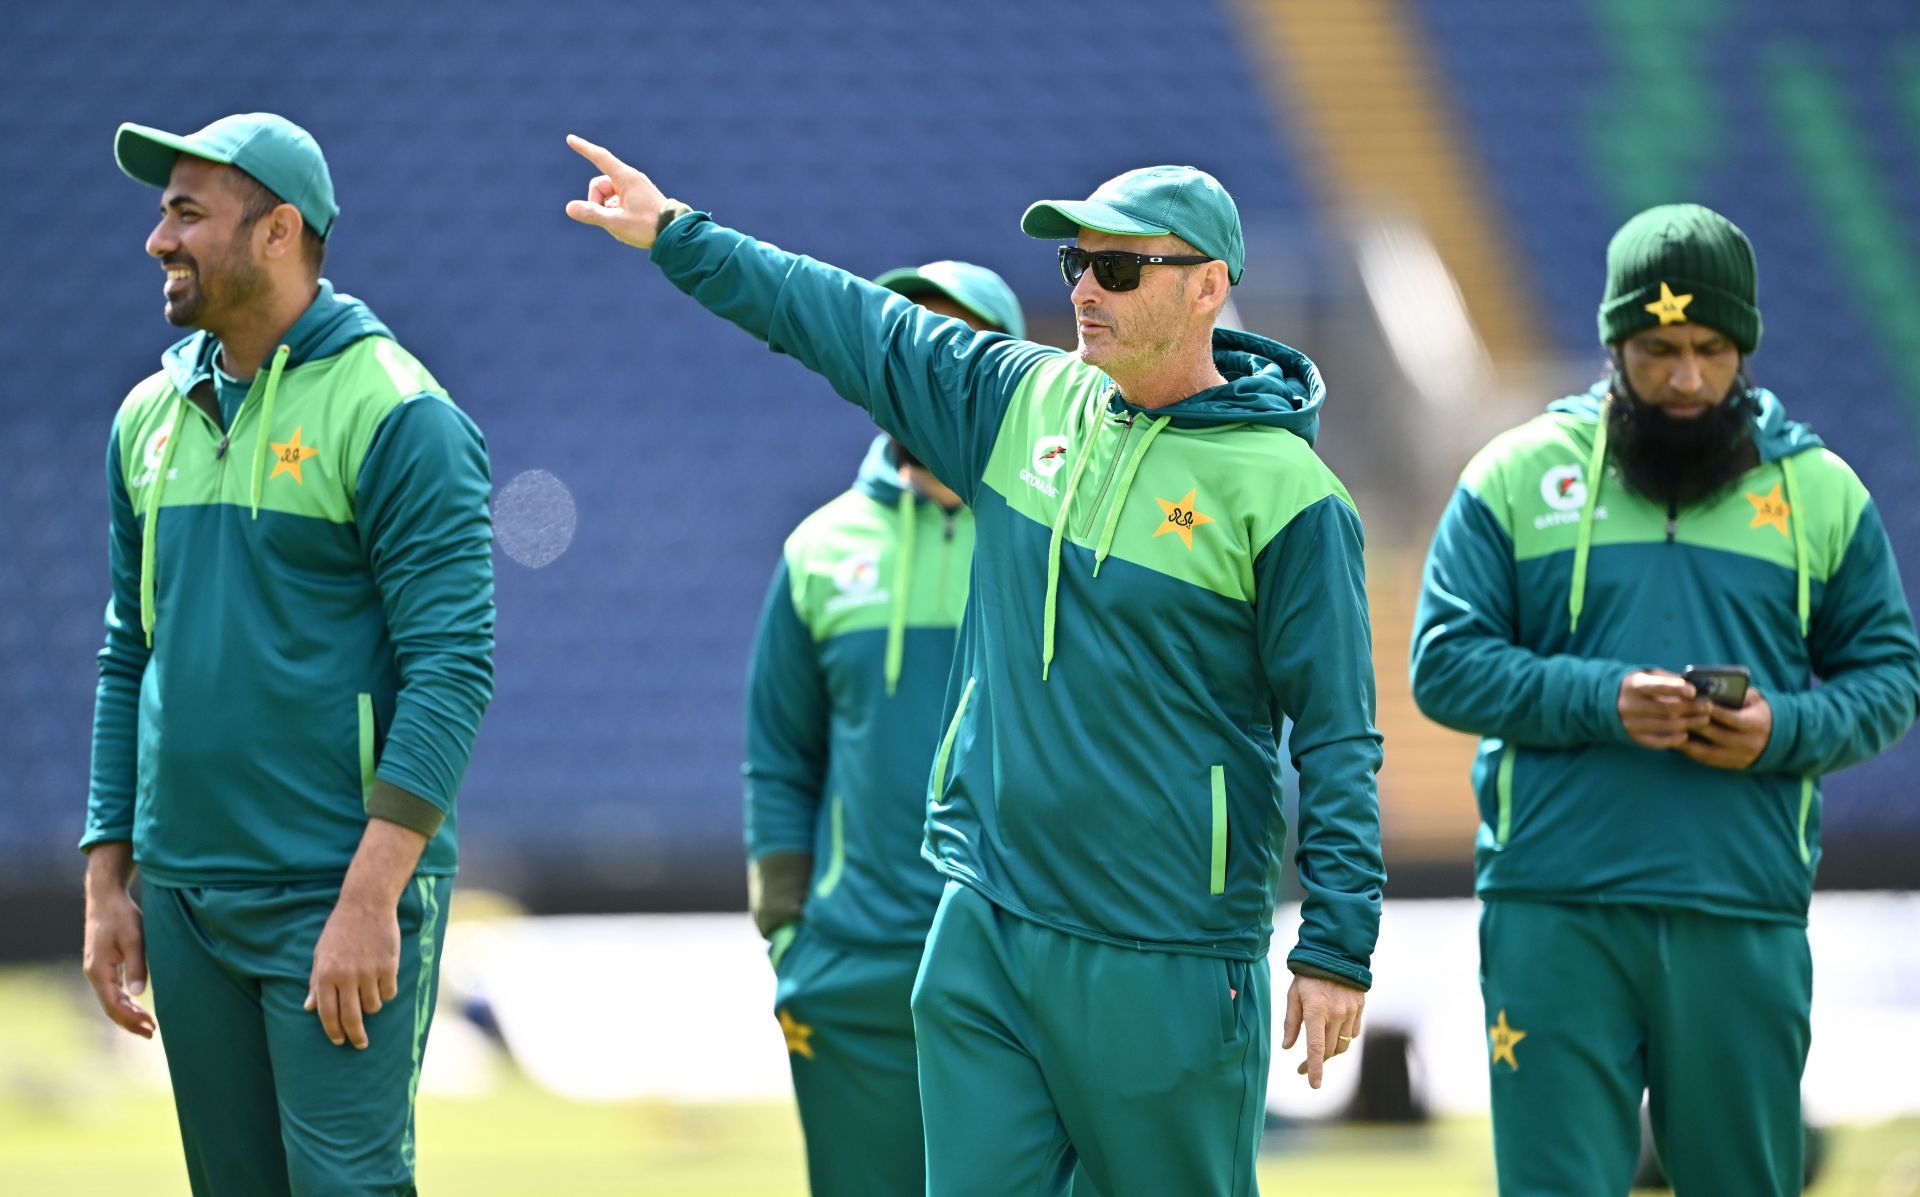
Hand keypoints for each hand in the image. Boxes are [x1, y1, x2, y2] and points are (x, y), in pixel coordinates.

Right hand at [81, 846, 154, 1038]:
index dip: (131, 1018)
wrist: (105, 898)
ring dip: (128, 1014)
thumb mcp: (134, 938)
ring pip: (110, 1000)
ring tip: (147, 1025)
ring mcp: (97, 970)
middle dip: (130, 1022)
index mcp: (99, 970)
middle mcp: (94, 974)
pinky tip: (137, 1006)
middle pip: (110, 1007)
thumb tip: (138, 994)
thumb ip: (136, 966)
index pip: (113, 1004)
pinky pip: (111, 991)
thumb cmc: (121, 915)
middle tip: (151, 1033)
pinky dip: (124, 1002)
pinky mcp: (102, 965)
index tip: (150, 1027)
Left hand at [305, 893, 399, 1048]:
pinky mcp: (389, 966)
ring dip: (371, 1007)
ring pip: (373, 1006)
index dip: (333, 1031)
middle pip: (352, 1017)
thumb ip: (316, 982)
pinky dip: (386, 992)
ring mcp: (369, 972)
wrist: (366, 904)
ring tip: (370, 996)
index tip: (338, 1041)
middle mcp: (347, 976)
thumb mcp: (321, 954)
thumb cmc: (340, 929)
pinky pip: (389, 992)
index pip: (328, 1013)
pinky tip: (383, 983)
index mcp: (326, 974)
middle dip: (356, 1036)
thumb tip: (309, 1008)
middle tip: (360, 1044)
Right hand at [564, 134, 669, 248]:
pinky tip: (627, 227)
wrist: (675, 234)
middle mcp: (630, 179)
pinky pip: (617, 203)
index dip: (584, 148)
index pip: (600, 158)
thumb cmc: (648, 227)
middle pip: (599, 185)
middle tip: (609, 221)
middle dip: (596, 203)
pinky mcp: (637, 198)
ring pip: (607, 197)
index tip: (570, 139)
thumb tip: (570, 208)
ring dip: (606, 212)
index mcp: (626, 178)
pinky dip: (615, 214)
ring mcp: (634, 189)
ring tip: (622, 227)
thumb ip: (592, 214)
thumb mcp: (616, 223)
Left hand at [1282, 974, 1365, 1088]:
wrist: (1335, 954)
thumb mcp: (1293, 996)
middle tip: (1303, 1068)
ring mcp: (1350, 1012)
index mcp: (1315, 1011)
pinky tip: (1332, 1036)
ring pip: (1342, 1045)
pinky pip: (1352, 1034)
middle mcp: (1335, 1014)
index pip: (1316, 1047)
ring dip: (1330, 1054)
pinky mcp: (1359, 1009)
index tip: (1313, 1084)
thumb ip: (1291, 1023)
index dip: (1314, 1068)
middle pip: (1329, 1050)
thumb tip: (1287, 1047)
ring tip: (1317, 1053)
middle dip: (1317, 1063)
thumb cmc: (1308, 976)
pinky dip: (1342, 1040)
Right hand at [1617, 669, 1710, 749]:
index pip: (1657, 687)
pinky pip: (1656, 741)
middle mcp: (1629, 704)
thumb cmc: (1640, 686)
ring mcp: (1630, 722)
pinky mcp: (1633, 736)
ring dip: (1688, 724)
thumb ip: (1670, 679)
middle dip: (1690, 708)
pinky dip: (1673, 739)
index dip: (1676, 689)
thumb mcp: (1650, 676)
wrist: (1609, 702)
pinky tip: (1685, 734)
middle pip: (1666, 709)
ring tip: (1704, 720)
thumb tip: (1697, 686)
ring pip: (1665, 726)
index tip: (1694, 691)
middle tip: (1708, 707)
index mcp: (1634, 685)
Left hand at [1677, 685, 1771, 770]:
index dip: (1712, 711)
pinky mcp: (1730, 765)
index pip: (1732, 718)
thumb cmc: (1756, 710)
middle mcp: (1749, 743)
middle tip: (1673, 715)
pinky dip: (1690, 752)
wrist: (1774, 737)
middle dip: (1694, 724)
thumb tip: (1710, 688)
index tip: (1693, 700)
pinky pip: (1706, 760)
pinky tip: (1675, 743)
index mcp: (1756, 724)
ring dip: (1686, 742)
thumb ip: (1736, 693)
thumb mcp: (1753, 699)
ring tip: (1668, 731)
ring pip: (1707, 752)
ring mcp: (1739, 757)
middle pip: (1716, 735)